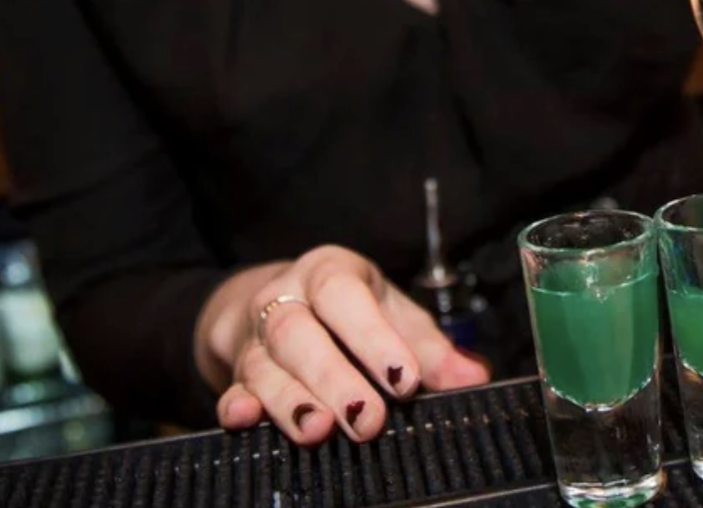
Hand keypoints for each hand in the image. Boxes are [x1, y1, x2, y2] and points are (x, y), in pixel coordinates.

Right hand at [196, 246, 489, 444]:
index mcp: (330, 273)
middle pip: (298, 333)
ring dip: (289, 400)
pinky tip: (246, 418)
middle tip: (367, 420)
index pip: (345, 296)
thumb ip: (430, 348)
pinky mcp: (234, 371)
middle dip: (333, 378)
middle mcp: (286, 299)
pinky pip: (229, 388)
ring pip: (264, 364)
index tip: (404, 380)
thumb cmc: (350, 311)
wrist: (281, 303)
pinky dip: (236, 406)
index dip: (373, 336)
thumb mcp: (392, 316)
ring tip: (317, 430)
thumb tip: (473, 377)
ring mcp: (255, 337)